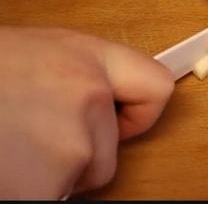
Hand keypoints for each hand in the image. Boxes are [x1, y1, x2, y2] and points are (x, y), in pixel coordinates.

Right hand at [0, 26, 173, 198]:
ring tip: (5, 150)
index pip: (154, 87)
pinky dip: (29, 192)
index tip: (122, 120)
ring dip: (47, 176)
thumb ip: (70, 81)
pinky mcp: (45, 188)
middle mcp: (87, 96)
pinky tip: (4, 170)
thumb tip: (95, 112)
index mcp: (83, 56)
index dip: (138, 112)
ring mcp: (71, 144)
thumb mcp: (27, 59)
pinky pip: (54, 199)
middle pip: (109, 150)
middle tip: (21, 139)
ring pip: (80, 180)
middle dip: (75, 155)